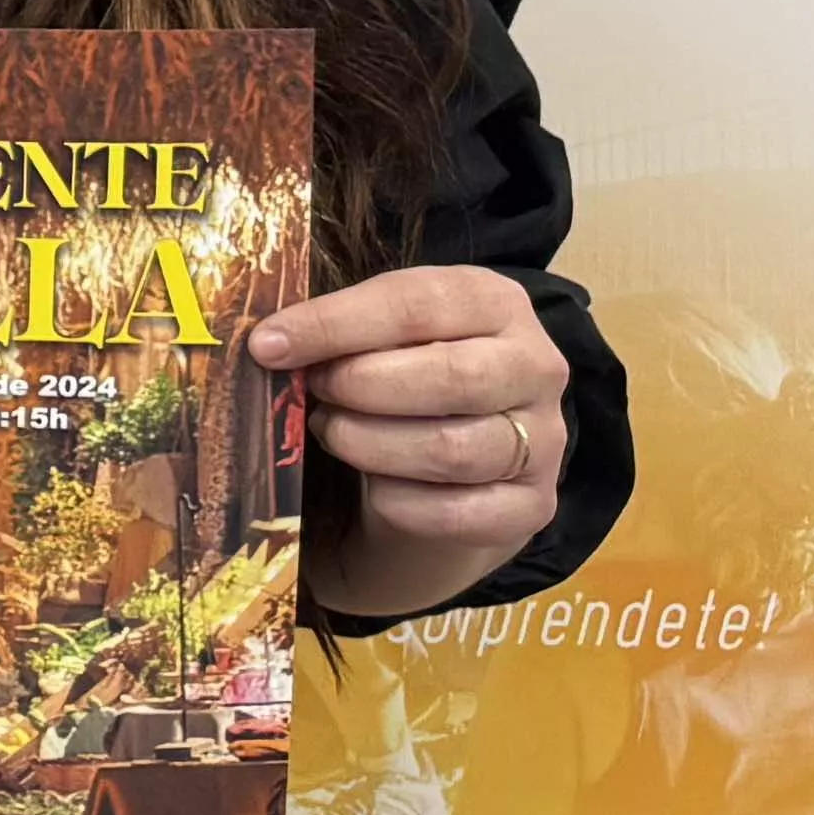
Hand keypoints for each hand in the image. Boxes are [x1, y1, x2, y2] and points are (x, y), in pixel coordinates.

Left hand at [259, 265, 567, 605]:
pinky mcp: (533, 506)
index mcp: (495, 303)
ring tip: (334, 432)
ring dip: (371, 445)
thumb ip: (340, 333)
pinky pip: (458, 512)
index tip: (269, 345)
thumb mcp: (381, 336)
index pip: (417, 304)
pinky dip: (399, 502)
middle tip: (315, 392)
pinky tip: (373, 486)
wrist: (456, 461)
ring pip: (453, 449)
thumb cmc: (405, 376)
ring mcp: (544, 440)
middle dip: (361, 386)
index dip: (335, 325)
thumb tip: (269, 346)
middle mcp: (535, 367)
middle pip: (451, 376)